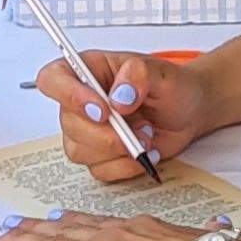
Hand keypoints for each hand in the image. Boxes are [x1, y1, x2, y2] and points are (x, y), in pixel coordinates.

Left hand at [0, 212, 224, 240]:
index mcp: (136, 227)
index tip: (55, 216)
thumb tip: (217, 226)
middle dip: (35, 227)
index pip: (96, 223)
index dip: (72, 220)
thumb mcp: (204, 236)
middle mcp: (109, 236)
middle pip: (62, 230)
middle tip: (11, 223)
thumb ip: (203, 232)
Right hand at [33, 49, 213, 181]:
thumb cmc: (170, 86)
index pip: (53, 79)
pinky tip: (145, 152)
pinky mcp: (100, 155)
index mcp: (88, 70)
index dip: (69, 96)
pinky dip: (125, 166)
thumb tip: (119, 97)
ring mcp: (88, 130)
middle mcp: (81, 101)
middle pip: (69, 124)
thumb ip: (139, 75)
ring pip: (80, 151)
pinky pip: (99, 170)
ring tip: (146, 137)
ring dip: (118, 150)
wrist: (188, 112)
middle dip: (106, 134)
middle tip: (140, 129)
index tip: (102, 110)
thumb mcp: (161, 72)